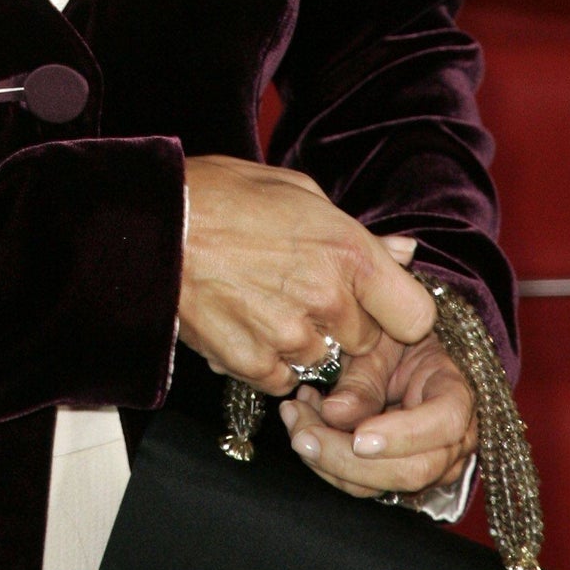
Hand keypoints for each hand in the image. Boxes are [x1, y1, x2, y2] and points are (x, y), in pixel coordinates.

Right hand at [178, 157, 436, 394]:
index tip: (376, 301)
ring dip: (303, 341)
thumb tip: (403, 252)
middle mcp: (327, 299)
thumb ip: (355, 230)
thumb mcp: (297, 192)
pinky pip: (281, 377)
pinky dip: (268, 359)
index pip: (416, 315)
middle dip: (344, 322)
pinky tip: (244, 320)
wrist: (153, 223)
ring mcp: (289, 336)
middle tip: (304, 291)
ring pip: (322, 360)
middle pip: (367, 341)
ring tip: (264, 300)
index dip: (397, 310)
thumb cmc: (222, 195)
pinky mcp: (252, 362)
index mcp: (347, 251)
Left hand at [280, 328, 477, 500]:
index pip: (444, 423)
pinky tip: (304, 423)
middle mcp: (451, 441)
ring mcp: (427, 464)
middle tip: (300, 432)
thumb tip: (334, 415)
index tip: (359, 437)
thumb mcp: (379, 342)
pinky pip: (361, 483)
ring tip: (294, 416)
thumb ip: (363, 379)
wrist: (398, 347)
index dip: (403, 435)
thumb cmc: (393, 336)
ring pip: (380, 484)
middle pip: (411, 470)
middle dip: (347, 458)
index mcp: (456, 395)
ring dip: (327, 459)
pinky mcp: (395, 474)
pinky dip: (326, 460)